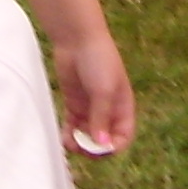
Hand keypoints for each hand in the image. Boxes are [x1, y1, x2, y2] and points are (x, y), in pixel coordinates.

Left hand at [54, 33, 136, 156]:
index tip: (101, 148)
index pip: (123, 137)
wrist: (78, 39)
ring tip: (70, 143)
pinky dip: (69, 135)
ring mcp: (90, 108)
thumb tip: (101, 144)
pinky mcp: (74, 104)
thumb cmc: (98, 61)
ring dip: (80, 144)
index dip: (114, 146)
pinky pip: (72, 127)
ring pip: (86, 136)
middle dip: (94, 148)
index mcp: (123, 108)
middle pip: (103, 140)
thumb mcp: (103, 91)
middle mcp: (108, 111)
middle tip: (83, 148)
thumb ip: (101, 118)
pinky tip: (64, 138)